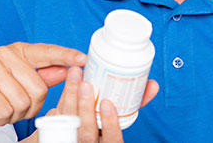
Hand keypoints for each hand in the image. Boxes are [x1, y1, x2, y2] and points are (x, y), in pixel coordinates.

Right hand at [0, 42, 85, 126]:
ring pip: (24, 101)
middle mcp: (5, 55)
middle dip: (30, 107)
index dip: (67, 56)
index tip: (83, 60)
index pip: (47, 52)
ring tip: (1, 108)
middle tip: (14, 107)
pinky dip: (1, 118)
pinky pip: (6, 109)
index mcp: (17, 51)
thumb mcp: (15, 80)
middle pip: (39, 88)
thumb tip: (67, 70)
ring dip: (14, 114)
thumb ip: (41, 75)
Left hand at [28, 66, 158, 142]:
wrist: (85, 139)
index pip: (111, 141)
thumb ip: (136, 104)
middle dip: (86, 108)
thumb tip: (152, 84)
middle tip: (86, 85)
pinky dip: (64, 99)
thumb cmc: (107, 127)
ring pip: (70, 124)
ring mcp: (74, 140)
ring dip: (71, 98)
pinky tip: (68, 83)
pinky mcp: (62, 132)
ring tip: (75, 75)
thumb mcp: (122, 119)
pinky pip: (59, 117)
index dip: (110, 124)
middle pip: (87, 133)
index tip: (108, 104)